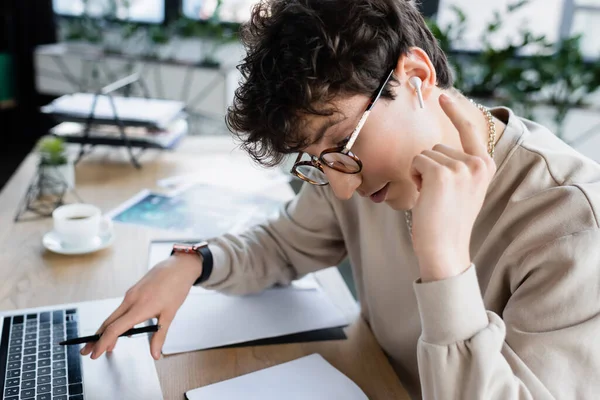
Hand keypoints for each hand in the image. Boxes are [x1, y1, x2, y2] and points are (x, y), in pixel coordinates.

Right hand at [80, 253, 202, 359]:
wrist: (178, 267)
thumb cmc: (176, 288)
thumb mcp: (170, 314)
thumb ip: (160, 336)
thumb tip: (155, 354)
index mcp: (140, 307)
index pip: (115, 329)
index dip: (103, 343)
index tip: (95, 354)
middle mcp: (130, 300)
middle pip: (108, 322)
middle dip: (96, 339)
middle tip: (87, 352)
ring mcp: (130, 294)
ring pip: (113, 316)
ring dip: (106, 331)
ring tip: (103, 345)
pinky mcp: (132, 291)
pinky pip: (120, 309)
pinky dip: (116, 321)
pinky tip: (121, 330)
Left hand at [409, 93, 495, 281]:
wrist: (445, 248)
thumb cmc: (447, 220)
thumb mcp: (463, 188)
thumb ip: (458, 166)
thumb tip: (438, 146)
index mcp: (485, 166)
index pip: (471, 130)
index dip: (456, 112)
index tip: (443, 97)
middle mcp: (477, 163)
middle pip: (438, 146)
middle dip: (429, 167)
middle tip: (438, 194)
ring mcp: (460, 167)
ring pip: (425, 154)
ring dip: (421, 173)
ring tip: (432, 197)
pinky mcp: (441, 173)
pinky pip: (416, 161)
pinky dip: (414, 177)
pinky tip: (424, 195)